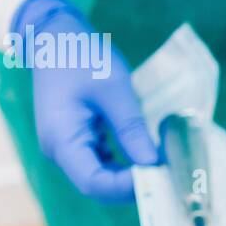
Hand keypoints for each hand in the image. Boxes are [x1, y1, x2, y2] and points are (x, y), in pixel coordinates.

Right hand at [15, 0, 157, 202]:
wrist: (55, 37)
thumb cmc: (81, 56)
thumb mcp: (113, 88)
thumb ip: (131, 128)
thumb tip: (153, 163)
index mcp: (61, 139)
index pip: (93, 183)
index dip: (127, 188)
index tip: (161, 177)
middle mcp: (60, 151)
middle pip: (97, 186)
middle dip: (133, 186)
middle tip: (170, 176)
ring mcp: (67, 148)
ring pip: (101, 178)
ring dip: (132, 178)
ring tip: (165, 169)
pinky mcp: (78, 142)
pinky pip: (102, 164)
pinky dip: (126, 165)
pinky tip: (150, 158)